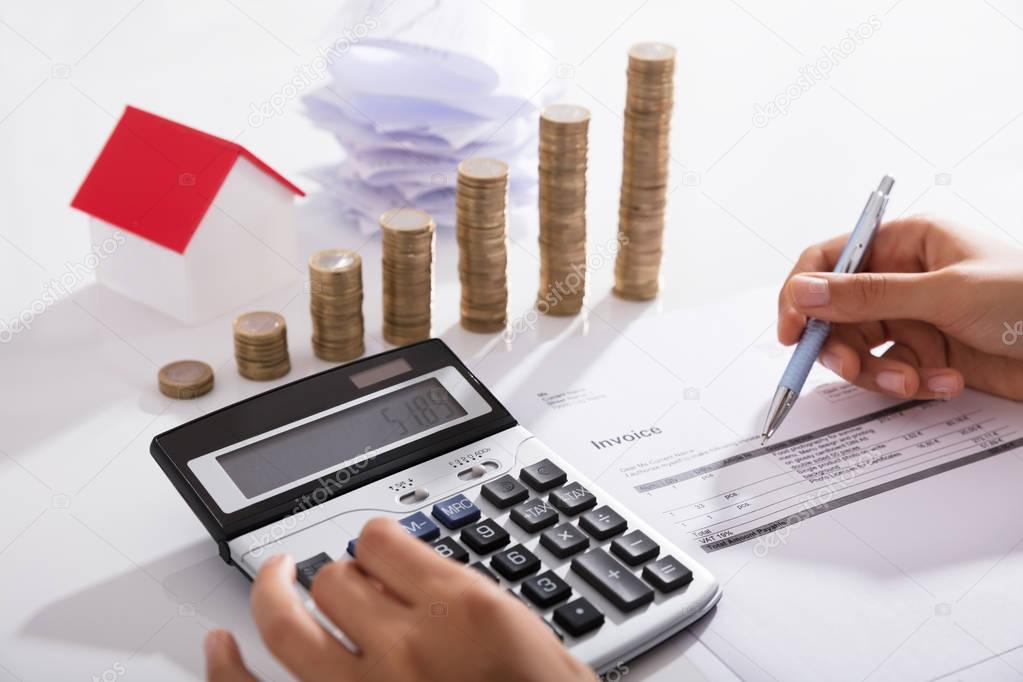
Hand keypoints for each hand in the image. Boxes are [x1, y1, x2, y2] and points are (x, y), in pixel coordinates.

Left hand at [203, 517, 594, 681]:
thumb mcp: (538, 640)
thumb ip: (473, 597)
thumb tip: (426, 576)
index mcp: (461, 610)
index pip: (380, 540)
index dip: (376, 541)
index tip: (381, 552)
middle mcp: (405, 647)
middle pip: (336, 578)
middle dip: (344, 576)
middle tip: (355, 584)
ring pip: (291, 624)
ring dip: (280, 597)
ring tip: (277, 580)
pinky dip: (227, 672)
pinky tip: (218, 644)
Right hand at [778, 216, 1022, 400]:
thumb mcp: (943, 293)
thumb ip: (867, 296)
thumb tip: (803, 292)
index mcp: (906, 241)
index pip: (830, 259)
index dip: (802, 292)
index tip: (793, 329)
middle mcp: (904, 278)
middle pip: (837, 313)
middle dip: (842, 345)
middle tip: (849, 365)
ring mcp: (916, 318)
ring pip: (861, 349)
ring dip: (881, 372)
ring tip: (914, 379)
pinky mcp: (929, 355)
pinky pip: (893, 372)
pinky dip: (913, 383)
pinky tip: (947, 381)